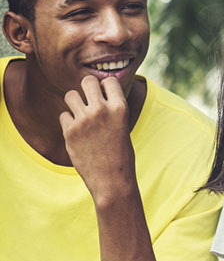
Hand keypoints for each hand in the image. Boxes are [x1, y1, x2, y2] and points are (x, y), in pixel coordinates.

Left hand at [59, 75, 135, 200]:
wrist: (112, 179)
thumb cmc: (121, 153)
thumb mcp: (123, 125)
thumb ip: (110, 109)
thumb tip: (96, 93)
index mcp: (120, 108)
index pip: (109, 80)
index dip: (105, 87)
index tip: (104, 96)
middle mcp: (101, 110)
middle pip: (87, 81)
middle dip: (87, 88)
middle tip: (89, 100)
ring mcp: (84, 120)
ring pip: (70, 95)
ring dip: (74, 102)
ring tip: (81, 115)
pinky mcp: (70, 131)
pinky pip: (63, 115)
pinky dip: (68, 122)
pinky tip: (77, 132)